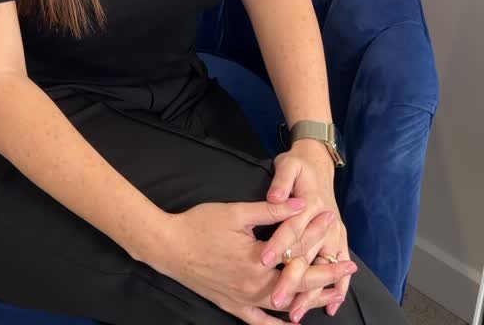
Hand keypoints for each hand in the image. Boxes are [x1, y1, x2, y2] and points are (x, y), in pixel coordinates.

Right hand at [153, 198, 354, 324]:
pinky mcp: (233, 307)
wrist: (169, 247)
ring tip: (332, 293)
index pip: (299, 253)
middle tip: (348, 267)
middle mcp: (256, 287)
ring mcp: (245, 301)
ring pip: (286, 306)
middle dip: (326, 275)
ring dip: (311, 300)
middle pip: (299, 284)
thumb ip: (271, 210)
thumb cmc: (201, 224)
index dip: (318, 239)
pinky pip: (261, 323)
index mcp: (259, 261)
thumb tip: (300, 204)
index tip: (334, 225)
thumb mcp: (236, 213)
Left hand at [261, 145, 355, 320]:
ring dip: (312, 293)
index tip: (264, 260)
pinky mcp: (338, 240)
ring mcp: (335, 234)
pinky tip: (330, 307)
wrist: (319, 162)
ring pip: (323, 268)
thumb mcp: (289, 165)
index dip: (279, 244)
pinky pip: (339, 268)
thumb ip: (282, 181)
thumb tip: (275, 195)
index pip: (293, 228)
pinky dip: (337, 289)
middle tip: (276, 299)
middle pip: (307, 255)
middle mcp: (325, 223)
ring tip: (296, 313)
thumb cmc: (299, 165)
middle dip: (292, 280)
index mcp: (310, 205)